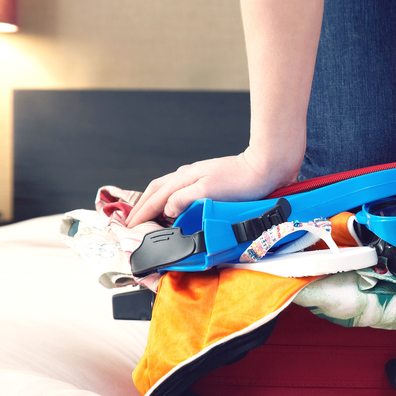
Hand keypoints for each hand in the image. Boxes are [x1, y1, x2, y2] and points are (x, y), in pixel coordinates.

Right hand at [124, 149, 299, 228]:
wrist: (265, 168)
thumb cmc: (241, 180)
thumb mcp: (208, 191)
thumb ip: (183, 200)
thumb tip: (165, 209)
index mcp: (184, 178)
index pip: (155, 199)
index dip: (141, 215)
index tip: (130, 228)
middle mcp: (187, 175)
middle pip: (156, 190)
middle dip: (142, 206)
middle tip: (132, 222)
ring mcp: (197, 176)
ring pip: (166, 189)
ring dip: (154, 202)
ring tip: (147, 215)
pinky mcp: (208, 180)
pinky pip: (180, 190)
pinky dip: (170, 199)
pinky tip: (174, 206)